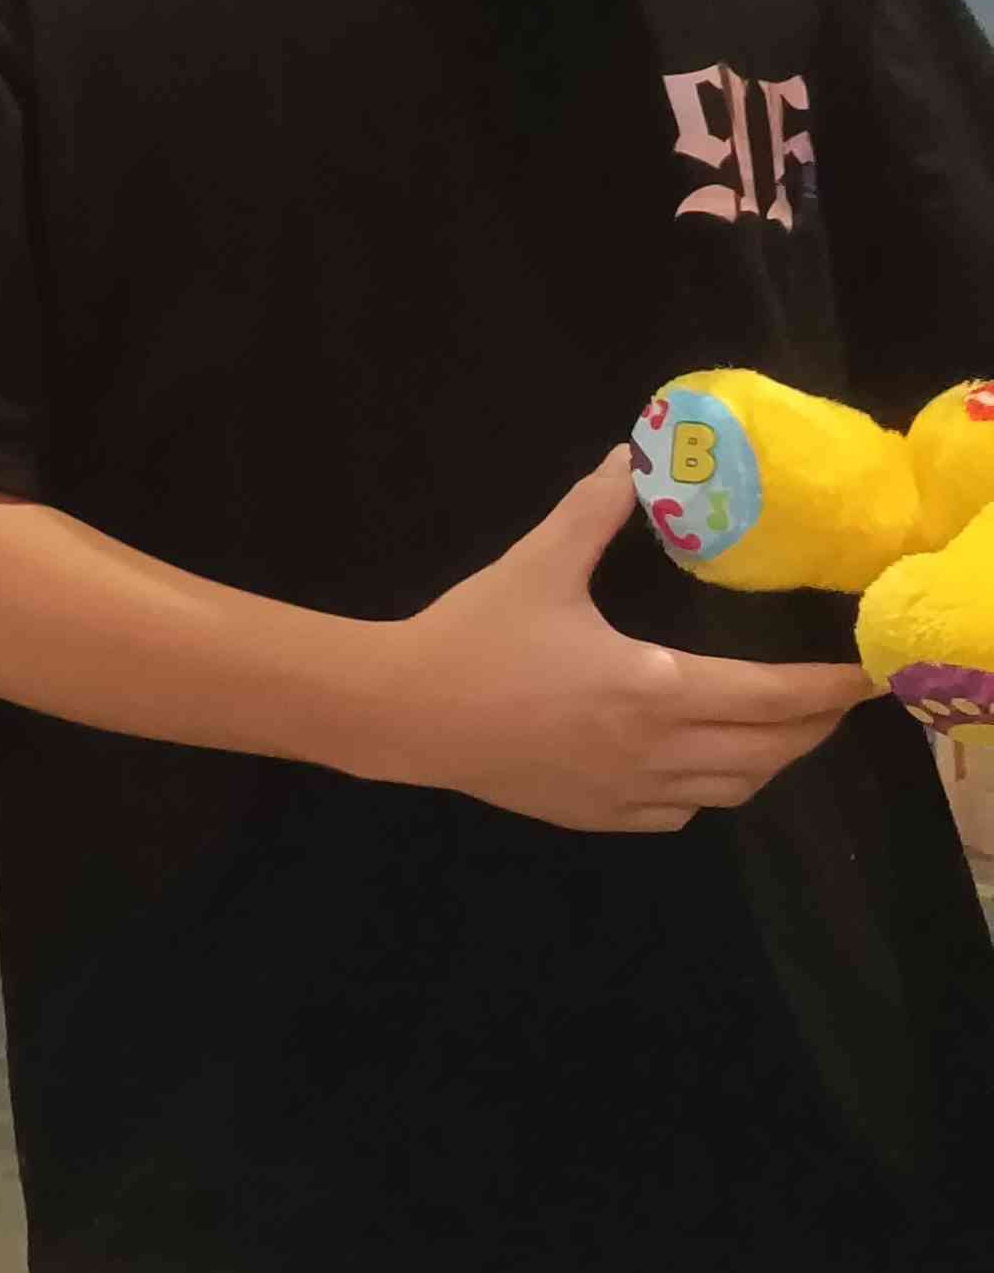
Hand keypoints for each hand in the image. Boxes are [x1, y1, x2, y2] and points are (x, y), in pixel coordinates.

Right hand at [381, 454, 873, 834]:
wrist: (406, 712)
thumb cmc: (475, 637)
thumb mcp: (538, 563)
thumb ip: (592, 510)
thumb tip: (633, 456)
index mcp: (653, 688)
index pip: (772, 696)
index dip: (827, 688)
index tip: (866, 677)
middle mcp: (656, 751)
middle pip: (769, 751)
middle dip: (813, 725)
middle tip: (835, 698)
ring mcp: (629, 792)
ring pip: (733, 790)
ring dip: (771, 761)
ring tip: (784, 730)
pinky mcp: (599, 815)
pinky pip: (683, 814)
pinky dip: (712, 790)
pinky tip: (704, 765)